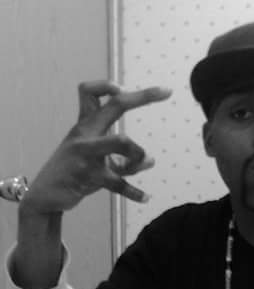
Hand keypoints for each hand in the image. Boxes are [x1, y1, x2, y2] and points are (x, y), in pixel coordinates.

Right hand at [21, 81, 171, 213]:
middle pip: (115, 105)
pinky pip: (118, 182)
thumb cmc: (74, 171)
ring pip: (122, 141)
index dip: (107, 86)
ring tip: (142, 163)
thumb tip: (151, 160)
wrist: (46, 195)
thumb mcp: (98, 159)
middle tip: (167, 91)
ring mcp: (86, 154)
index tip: (124, 88)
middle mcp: (85, 134)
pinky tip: (145, 197)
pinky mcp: (88, 175)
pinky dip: (134, 192)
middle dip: (143, 97)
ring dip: (139, 153)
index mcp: (86, 125)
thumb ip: (125, 158)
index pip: (90, 93)